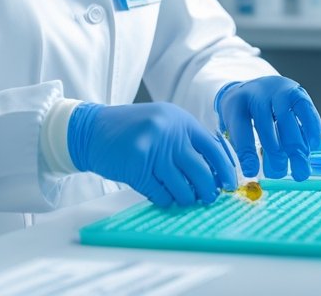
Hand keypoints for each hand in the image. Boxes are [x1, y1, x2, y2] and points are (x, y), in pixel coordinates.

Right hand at [67, 102, 236, 206]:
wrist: (91, 130)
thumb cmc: (130, 130)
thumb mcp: (163, 123)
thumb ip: (186, 141)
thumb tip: (214, 171)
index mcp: (180, 120)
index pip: (214, 148)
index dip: (225, 170)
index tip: (229, 185)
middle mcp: (169, 132)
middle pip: (202, 172)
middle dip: (208, 191)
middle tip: (207, 198)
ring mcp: (153, 149)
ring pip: (183, 188)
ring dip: (185, 198)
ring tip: (181, 197)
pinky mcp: (137, 167)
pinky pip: (161, 194)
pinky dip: (165, 199)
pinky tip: (161, 194)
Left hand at [216, 76, 320, 180]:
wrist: (257, 87)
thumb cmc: (245, 113)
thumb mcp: (237, 127)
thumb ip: (245, 147)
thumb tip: (254, 173)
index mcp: (236, 103)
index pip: (240, 129)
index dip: (246, 152)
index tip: (252, 172)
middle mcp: (258, 94)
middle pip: (266, 124)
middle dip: (274, 152)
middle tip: (279, 174)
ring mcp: (278, 90)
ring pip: (287, 118)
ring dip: (295, 147)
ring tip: (300, 171)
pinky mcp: (297, 92)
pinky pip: (306, 109)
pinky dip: (311, 128)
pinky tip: (313, 146)